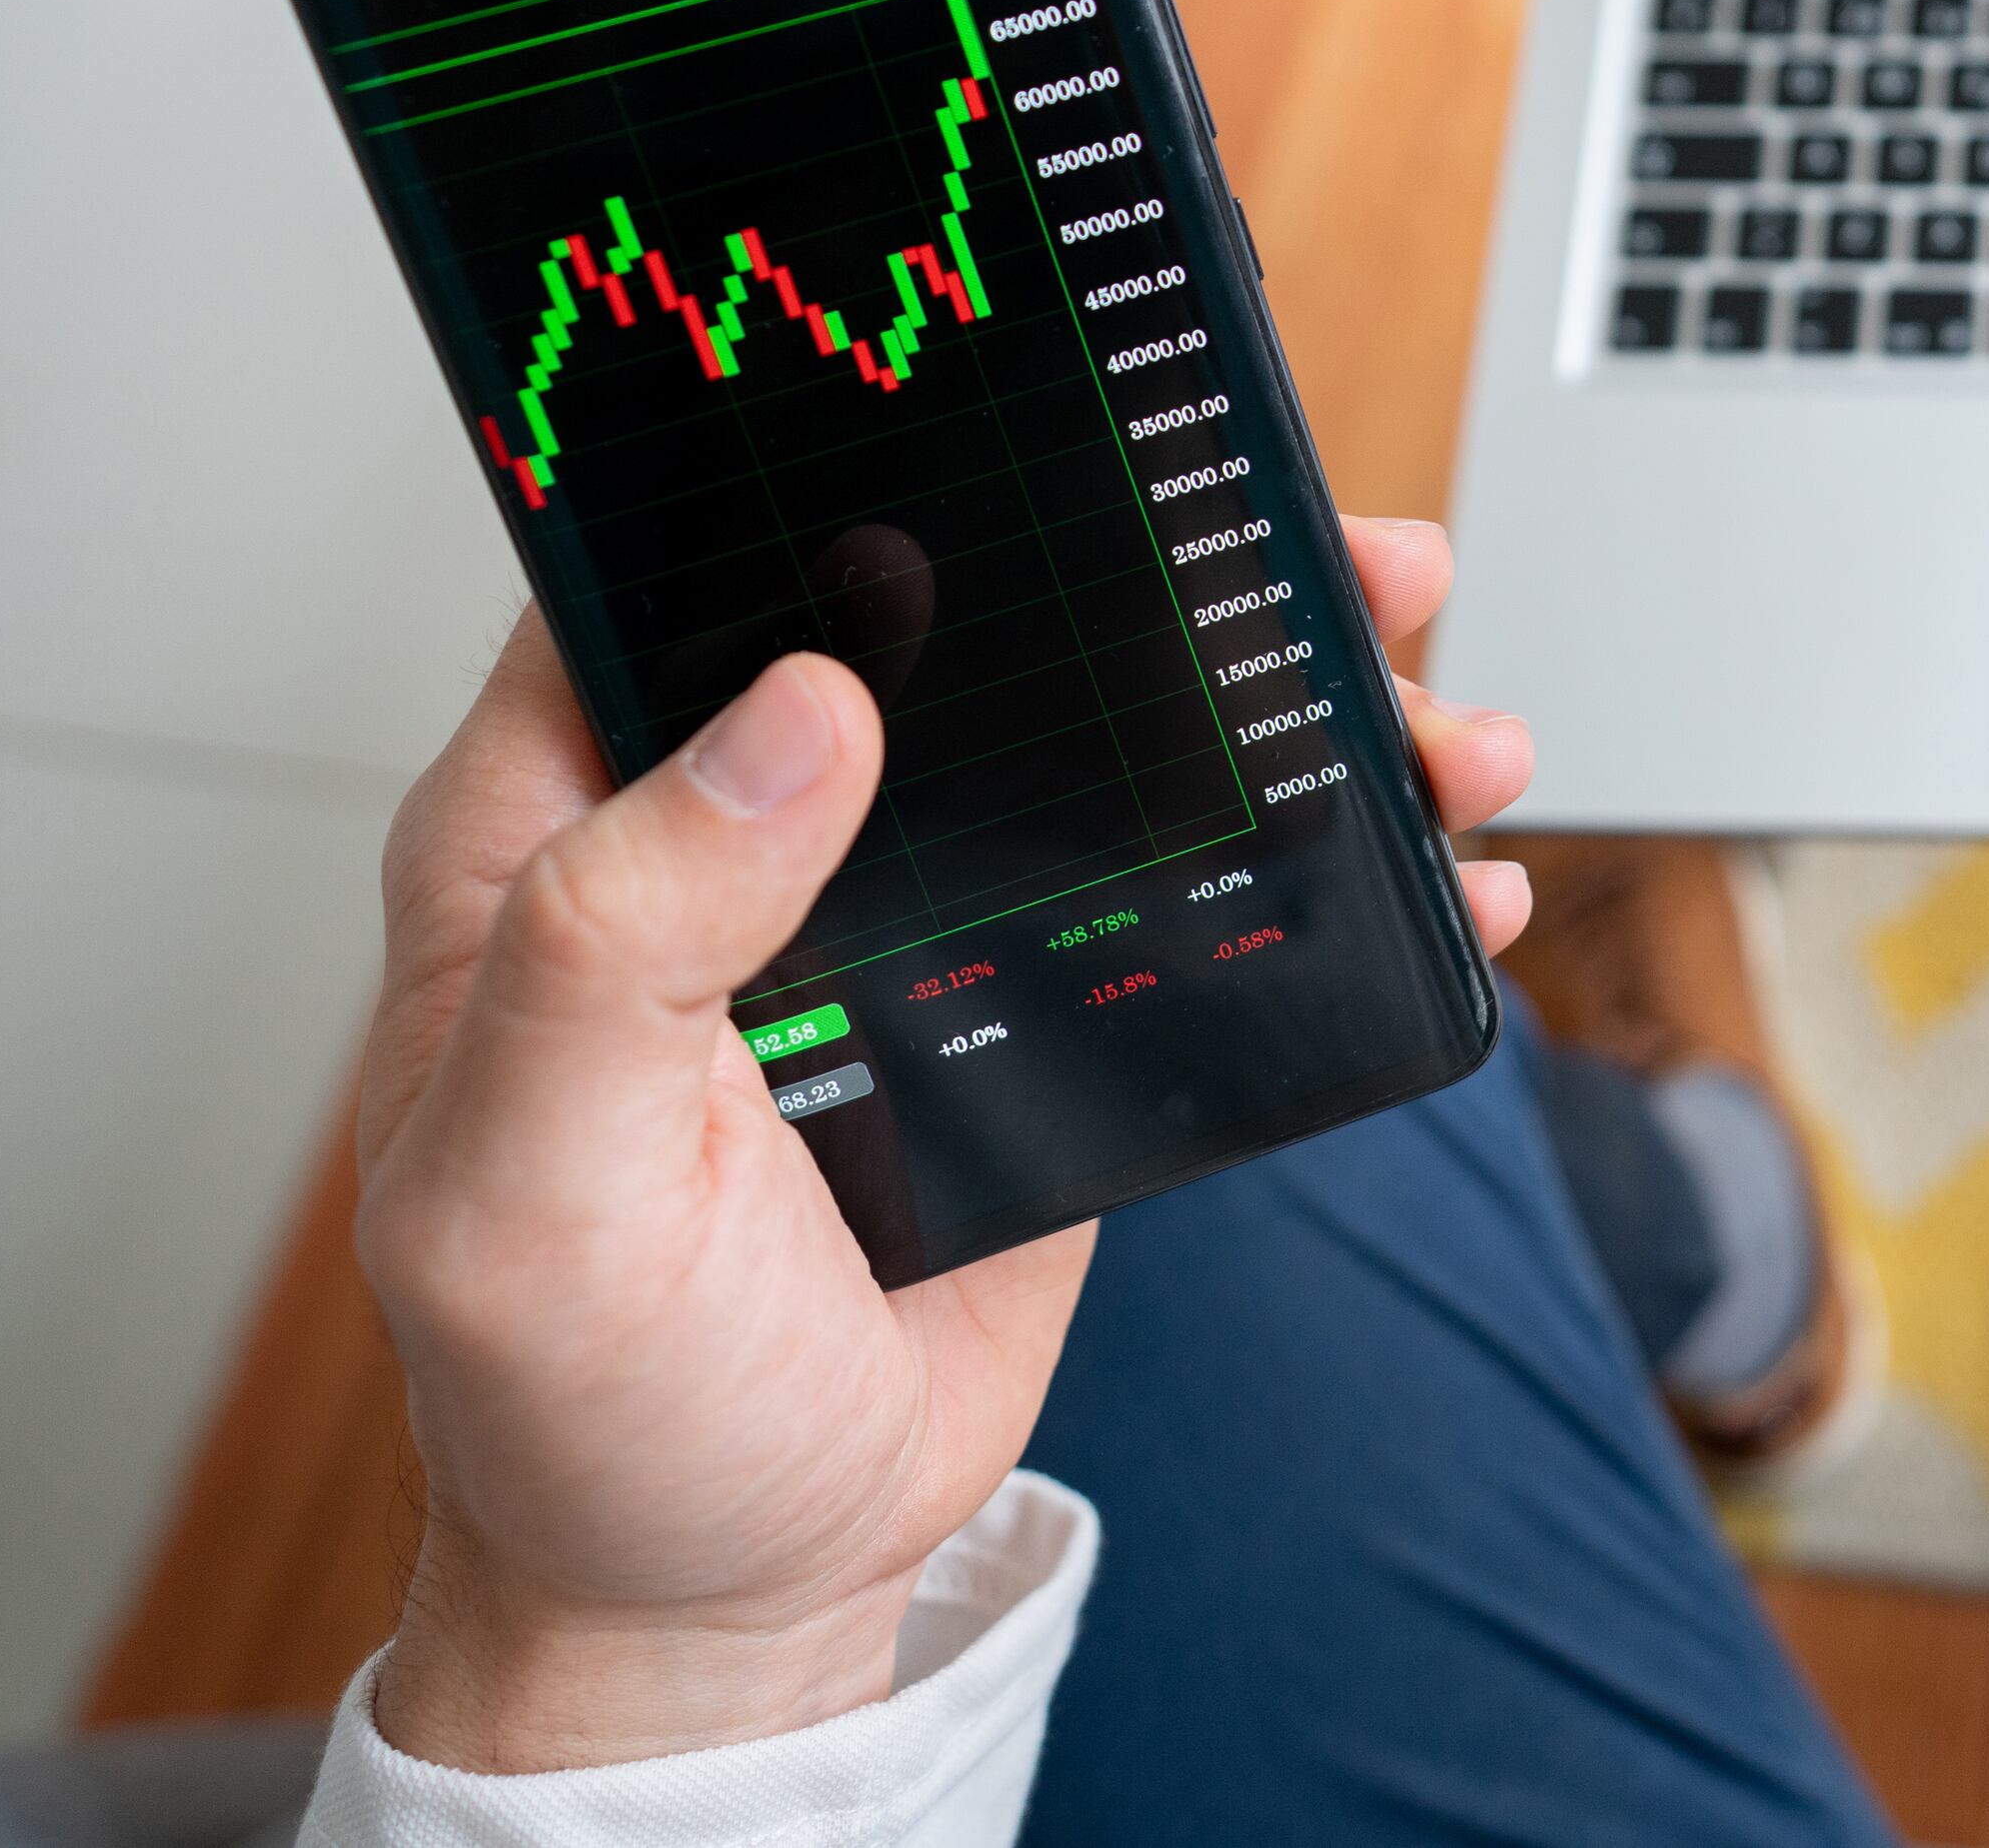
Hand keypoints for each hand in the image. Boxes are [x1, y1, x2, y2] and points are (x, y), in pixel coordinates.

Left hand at [357, 518, 1532, 1771]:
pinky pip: (1209, 893)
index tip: (1017, 392)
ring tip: (1443, 704)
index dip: (833, 455)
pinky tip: (1451, 862)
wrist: (721, 1597)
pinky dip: (1347, 866)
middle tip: (1326, 545)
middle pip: (971, 613)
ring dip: (1301, 700)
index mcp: (571, 827)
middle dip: (1169, 558)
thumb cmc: (572, 1416)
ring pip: (1122, 737)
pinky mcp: (1052, 1016)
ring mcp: (923, 917)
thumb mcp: (537, 1188)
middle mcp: (754, 835)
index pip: (692, 567)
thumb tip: (807, 707)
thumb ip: (624, 940)